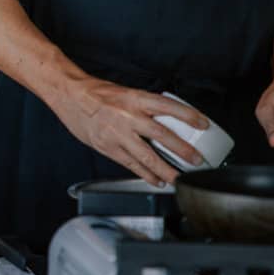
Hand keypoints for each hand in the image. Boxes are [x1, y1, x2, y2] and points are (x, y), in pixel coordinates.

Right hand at [49, 75, 209, 185]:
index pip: (168, 106)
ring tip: (179, 179)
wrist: (70, 96)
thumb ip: (144, 107)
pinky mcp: (108, 147)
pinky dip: (145, 174)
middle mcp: (128, 116)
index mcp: (135, 98)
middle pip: (161, 135)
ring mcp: (118, 133)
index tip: (204, 124)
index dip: (188, 115)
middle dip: (182, 150)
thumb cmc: (97, 93)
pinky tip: (155, 180)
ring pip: (147, 155)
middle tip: (197, 160)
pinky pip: (130, 164)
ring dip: (166, 170)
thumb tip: (166, 118)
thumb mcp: (126, 94)